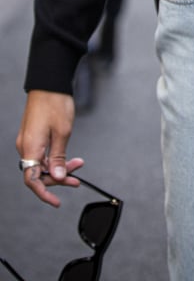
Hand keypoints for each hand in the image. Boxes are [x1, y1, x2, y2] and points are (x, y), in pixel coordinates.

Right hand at [16, 90, 81, 206]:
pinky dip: (55, 156)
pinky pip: (42, 153)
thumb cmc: (55, 103)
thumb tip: (57, 177)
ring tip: (78, 164)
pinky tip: (67, 155)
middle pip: (39, 173)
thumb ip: (59, 157)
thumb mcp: (62, 133)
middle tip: (76, 178)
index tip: (56, 201)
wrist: (49, 82)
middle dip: (58, 177)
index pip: (32, 180)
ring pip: (42, 162)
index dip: (44, 193)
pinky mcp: (33, 135)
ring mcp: (28, 140)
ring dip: (59, 166)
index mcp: (30, 148)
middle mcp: (25, 146)